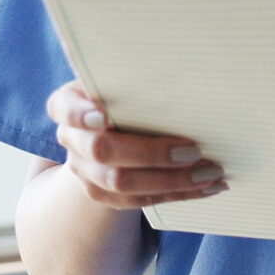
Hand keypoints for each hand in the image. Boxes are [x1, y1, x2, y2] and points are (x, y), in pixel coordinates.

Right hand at [44, 80, 227, 209]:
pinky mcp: (103, 194)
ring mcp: (84, 170)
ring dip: (172, 180)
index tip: (104, 117)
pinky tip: (207, 187)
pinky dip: (177, 194)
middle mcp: (71, 138)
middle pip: (101, 151)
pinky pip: (139, 200)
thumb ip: (140, 80)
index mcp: (69, 103)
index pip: (63, 107)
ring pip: (122, 183)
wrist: (119, 128)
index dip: (80, 114)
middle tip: (194, 150)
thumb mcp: (127, 79)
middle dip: (151, 153)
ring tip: (211, 173)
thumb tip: (193, 74)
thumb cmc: (130, 91)